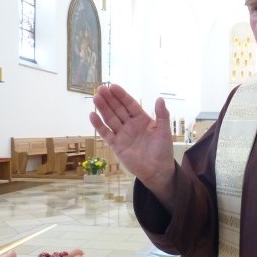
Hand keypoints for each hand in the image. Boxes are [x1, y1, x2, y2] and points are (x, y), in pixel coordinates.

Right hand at [89, 84, 175, 200]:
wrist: (157, 170)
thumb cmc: (163, 150)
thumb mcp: (164, 131)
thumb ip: (162, 115)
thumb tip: (160, 99)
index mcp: (142, 119)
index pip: (130, 104)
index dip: (122, 96)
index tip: (113, 86)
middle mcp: (130, 125)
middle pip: (118, 109)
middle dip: (109, 99)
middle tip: (100, 88)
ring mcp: (122, 134)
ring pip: (110, 119)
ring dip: (103, 108)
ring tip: (95, 97)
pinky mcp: (116, 145)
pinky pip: (106, 133)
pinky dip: (99, 125)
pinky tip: (92, 115)